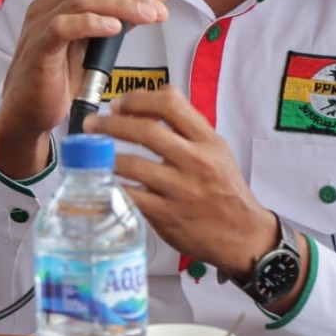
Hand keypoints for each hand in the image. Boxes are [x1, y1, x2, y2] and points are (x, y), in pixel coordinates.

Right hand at [0, 0, 168, 177]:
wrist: (31, 108)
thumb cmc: (61, 73)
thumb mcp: (98, 40)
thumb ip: (123, 15)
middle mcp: (47, 3)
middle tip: (159, 8)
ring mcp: (40, 23)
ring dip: (121, 5)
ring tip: (148, 17)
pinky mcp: (38, 46)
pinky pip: (63, 26)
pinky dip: (92, 23)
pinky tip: (115, 28)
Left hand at [86, 87, 276, 274]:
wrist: (244, 236)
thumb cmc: (224, 189)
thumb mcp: (216, 149)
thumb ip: (185, 125)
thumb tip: (147, 101)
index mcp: (207, 141)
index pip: (170, 104)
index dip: (137, 99)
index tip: (118, 104)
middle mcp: (195, 162)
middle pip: (145, 131)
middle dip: (111, 124)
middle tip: (92, 125)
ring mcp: (181, 190)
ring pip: (132, 164)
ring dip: (105, 155)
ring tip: (91, 152)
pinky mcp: (167, 216)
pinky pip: (130, 196)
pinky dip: (111, 186)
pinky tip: (101, 180)